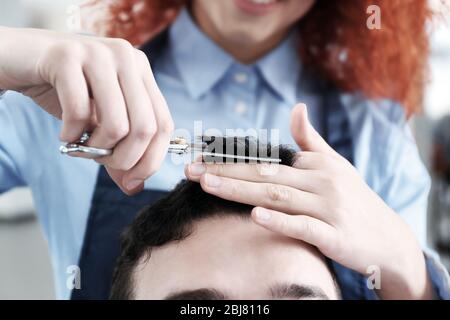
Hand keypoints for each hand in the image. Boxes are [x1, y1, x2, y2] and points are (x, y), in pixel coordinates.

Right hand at [0, 27, 173, 193]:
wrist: (20, 59)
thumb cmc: (65, 91)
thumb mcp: (99, 122)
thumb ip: (120, 150)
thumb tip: (135, 187)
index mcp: (141, 71)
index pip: (164, 124)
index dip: (151, 160)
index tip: (132, 180)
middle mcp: (127, 57)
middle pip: (145, 128)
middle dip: (124, 159)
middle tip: (101, 162)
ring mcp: (99, 54)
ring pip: (117, 125)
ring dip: (97, 149)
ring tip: (81, 146)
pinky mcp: (67, 56)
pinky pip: (79, 112)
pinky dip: (71, 135)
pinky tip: (64, 134)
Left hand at [185, 104, 432, 298]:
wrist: (387, 238)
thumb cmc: (355, 199)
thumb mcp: (335, 165)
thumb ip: (310, 139)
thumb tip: (297, 106)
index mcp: (316, 165)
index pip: (266, 160)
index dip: (231, 160)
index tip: (200, 159)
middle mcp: (321, 182)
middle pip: (266, 175)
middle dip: (226, 172)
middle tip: (191, 170)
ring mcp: (328, 208)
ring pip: (277, 196)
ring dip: (241, 190)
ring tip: (208, 185)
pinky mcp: (334, 235)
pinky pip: (303, 227)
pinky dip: (279, 221)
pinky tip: (255, 216)